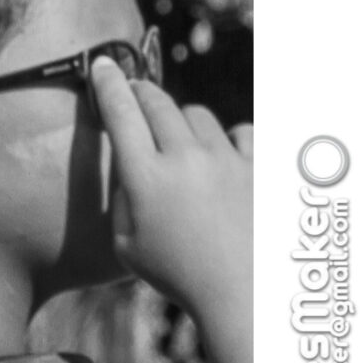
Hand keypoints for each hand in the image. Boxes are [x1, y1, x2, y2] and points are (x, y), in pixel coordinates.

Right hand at [89, 57, 251, 322]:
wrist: (247, 298)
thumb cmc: (180, 276)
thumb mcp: (126, 243)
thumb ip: (123, 196)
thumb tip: (130, 164)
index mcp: (145, 177)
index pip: (119, 111)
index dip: (106, 82)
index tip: (102, 64)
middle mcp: (185, 160)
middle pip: (158, 101)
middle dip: (141, 92)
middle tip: (136, 95)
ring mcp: (227, 162)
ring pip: (198, 115)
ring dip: (184, 123)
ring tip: (183, 145)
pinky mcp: (260, 170)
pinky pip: (243, 132)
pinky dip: (231, 140)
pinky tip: (227, 160)